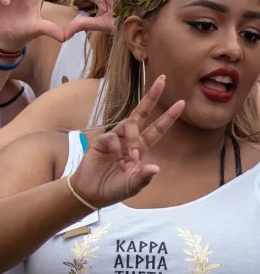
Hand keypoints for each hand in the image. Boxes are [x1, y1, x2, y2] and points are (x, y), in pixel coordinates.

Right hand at [70, 75, 183, 207]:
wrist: (92, 192)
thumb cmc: (114, 189)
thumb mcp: (133, 187)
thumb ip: (143, 178)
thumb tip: (156, 168)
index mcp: (141, 148)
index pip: (157, 129)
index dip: (168, 116)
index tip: (181, 102)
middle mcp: (128, 139)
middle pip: (141, 113)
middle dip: (152, 97)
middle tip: (162, 80)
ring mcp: (114, 138)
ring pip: (129, 126)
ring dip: (133, 141)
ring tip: (131, 159)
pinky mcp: (101, 141)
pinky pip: (113, 137)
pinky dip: (119, 149)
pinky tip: (118, 161)